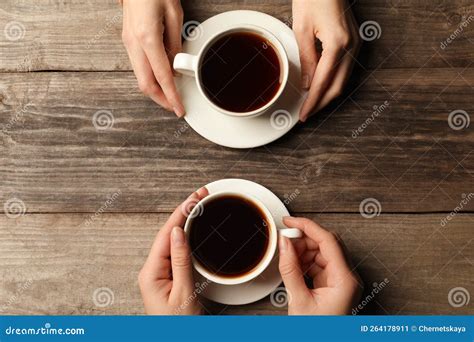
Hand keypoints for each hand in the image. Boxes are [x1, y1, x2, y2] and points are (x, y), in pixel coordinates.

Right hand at [121, 0, 184, 116]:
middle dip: (161, 100)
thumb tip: (176, 67)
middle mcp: (134, 43)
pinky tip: (162, 79)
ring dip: (156, 90)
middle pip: (145, 84)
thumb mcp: (175, 14)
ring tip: (171, 95)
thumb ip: (175, 43)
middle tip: (175, 107)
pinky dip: (151, 77)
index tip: (179, 109)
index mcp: (147, 37)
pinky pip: (139, 67)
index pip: (162, 77)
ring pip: (140, 77)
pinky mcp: (128, 41)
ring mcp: (128, 43)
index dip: (172, 97)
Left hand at [138, 187, 208, 314]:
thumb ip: (181, 260)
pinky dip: (184, 235)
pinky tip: (191, 226)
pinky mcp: (166, 277)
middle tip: (199, 195)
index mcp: (151, 272)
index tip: (193, 198)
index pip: (166, 235)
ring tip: (197, 204)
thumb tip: (178, 232)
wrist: (175, 339)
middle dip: (183, 211)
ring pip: (170, 240)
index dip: (180, 213)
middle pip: (167, 233)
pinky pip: (175, 250)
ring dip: (184, 220)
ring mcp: (158, 273)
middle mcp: (151, 270)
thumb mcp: (184, 293)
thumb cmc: (178, 325)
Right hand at [278, 216, 362, 314]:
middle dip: (304, 239)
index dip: (307, 226)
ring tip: (288, 256)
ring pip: (323, 253)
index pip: (328, 240)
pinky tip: (295, 265)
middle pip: (327, 244)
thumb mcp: (299, 300)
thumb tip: (284, 245)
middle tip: (285, 240)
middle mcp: (347, 278)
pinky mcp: (333, 286)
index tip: (290, 221)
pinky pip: (320, 264)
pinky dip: (306, 261)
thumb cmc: (318, 332)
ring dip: (304, 250)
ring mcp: (341, 281)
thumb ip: (290, 269)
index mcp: (345, 279)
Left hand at [292, 0, 360, 120]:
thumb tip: (308, 84)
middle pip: (338, 87)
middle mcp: (352, 46)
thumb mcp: (302, 29)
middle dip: (321, 104)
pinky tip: (322, 88)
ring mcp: (356, 44)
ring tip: (312, 105)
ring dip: (328, 95)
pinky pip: (345, 69)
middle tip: (306, 115)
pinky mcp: (355, 41)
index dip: (313, 102)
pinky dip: (334, 82)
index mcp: (337, 44)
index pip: (323, 83)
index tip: (303, 115)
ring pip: (343, 80)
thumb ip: (307, 60)